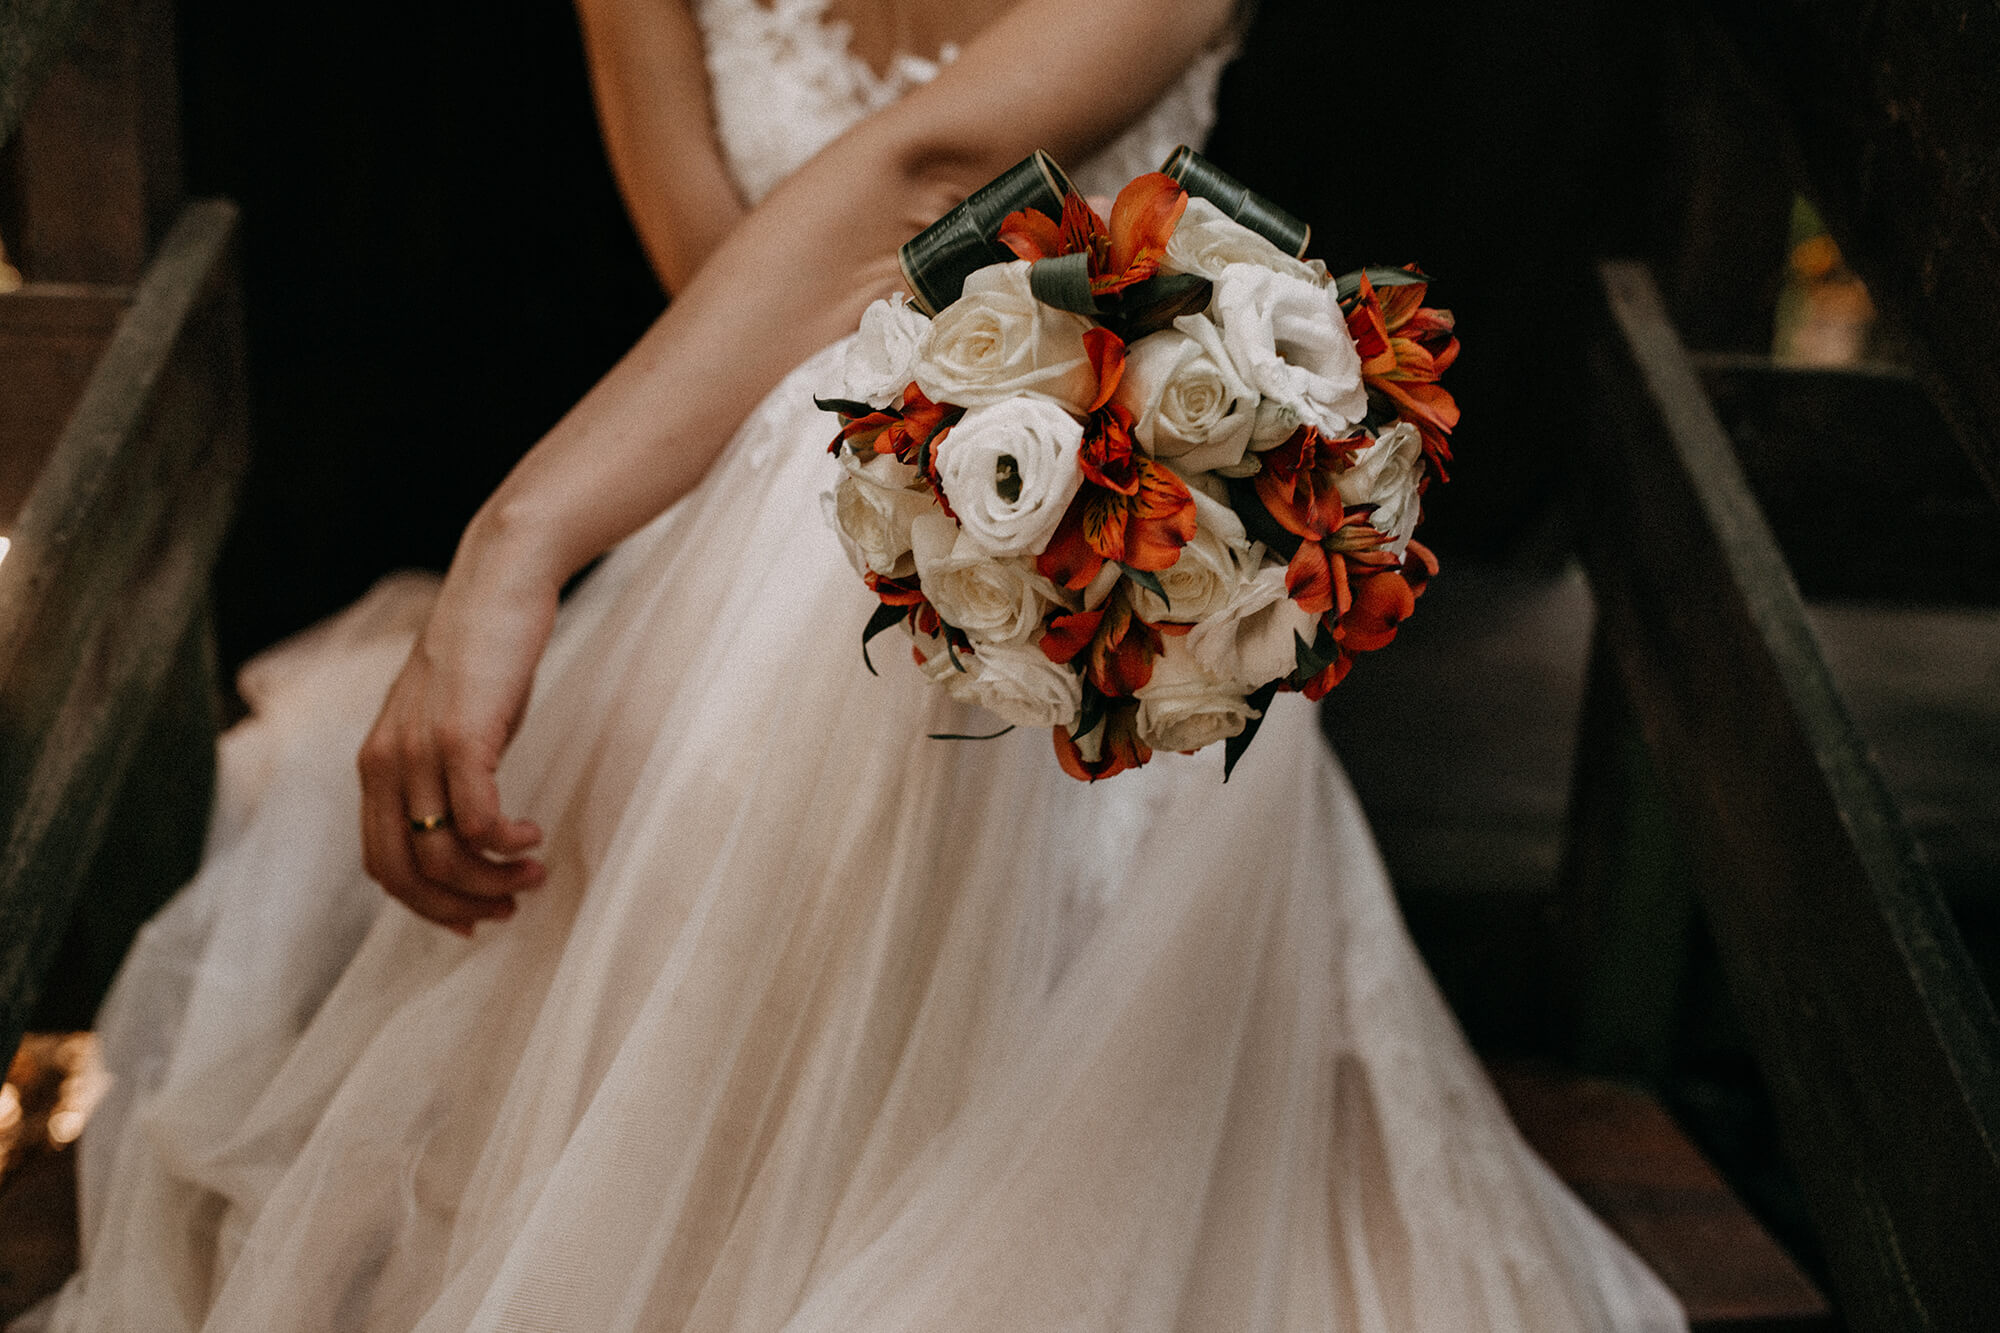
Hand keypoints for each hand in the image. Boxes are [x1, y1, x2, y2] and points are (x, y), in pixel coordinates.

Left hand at [357, 526, 561, 933]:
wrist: (498, 584)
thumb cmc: (485, 653)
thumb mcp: (450, 722)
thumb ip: (444, 773)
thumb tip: (469, 831)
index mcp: (376, 765)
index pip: (382, 863)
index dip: (426, 904)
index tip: (475, 914)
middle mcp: (385, 763)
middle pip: (405, 873)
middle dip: (459, 904)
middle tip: (510, 906)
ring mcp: (419, 752)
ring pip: (443, 856)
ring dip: (493, 881)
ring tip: (534, 873)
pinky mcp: (462, 738)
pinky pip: (478, 822)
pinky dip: (508, 844)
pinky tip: (533, 835)